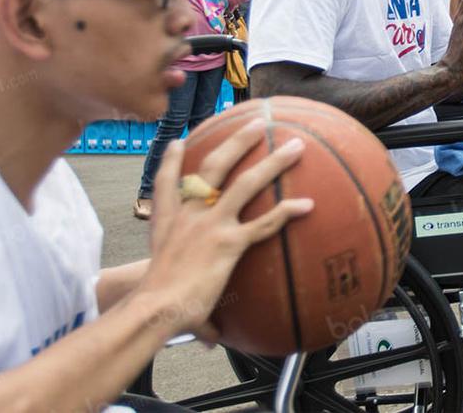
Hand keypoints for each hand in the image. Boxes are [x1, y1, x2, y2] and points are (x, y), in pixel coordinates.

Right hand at [137, 120, 313, 339]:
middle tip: (254, 123)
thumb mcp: (165, 293)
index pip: (166, 183)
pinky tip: (307, 205)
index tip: (181, 140)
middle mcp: (189, 215)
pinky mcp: (229, 242)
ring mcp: (211, 224)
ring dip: (273, 163)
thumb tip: (213, 340)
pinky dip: (287, 213)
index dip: (173, 160)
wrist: (155, 308)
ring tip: (295, 145)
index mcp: (167, 222)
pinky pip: (264, 224)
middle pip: (214, 166)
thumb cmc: (158, 305)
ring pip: (245, 183)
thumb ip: (195, 306)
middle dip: (236, 141)